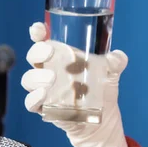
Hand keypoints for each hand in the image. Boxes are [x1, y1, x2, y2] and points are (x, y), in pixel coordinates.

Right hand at [21, 22, 129, 146]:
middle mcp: (49, 70)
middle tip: (50, 53)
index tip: (39, 29)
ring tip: (52, 79)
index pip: (43, 41)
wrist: (103, 117)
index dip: (37, 33)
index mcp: (61, 57)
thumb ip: (116, 62)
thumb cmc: (102, 90)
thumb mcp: (111, 73)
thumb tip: (118, 56)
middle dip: (37, 52)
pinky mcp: (44, 108)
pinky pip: (31, 102)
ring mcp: (44, 89)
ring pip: (29, 80)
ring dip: (37, 77)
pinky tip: (45, 94)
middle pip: (33, 56)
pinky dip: (34, 98)